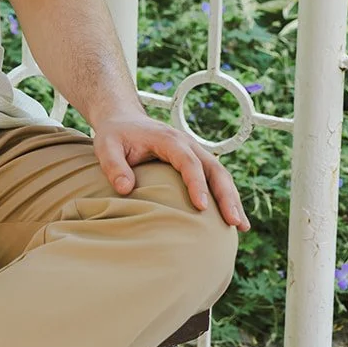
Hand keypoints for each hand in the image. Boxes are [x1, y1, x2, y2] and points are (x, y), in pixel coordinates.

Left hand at [91, 112, 249, 230]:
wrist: (123, 120)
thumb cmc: (115, 135)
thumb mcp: (106, 145)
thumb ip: (113, 165)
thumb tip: (125, 188)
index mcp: (169, 139)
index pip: (188, 162)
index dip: (197, 184)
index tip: (202, 207)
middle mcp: (187, 145)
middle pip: (214, 169)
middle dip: (226, 196)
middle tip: (234, 222)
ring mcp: (194, 153)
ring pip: (220, 175)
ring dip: (232, 199)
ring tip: (241, 226)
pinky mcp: (195, 163)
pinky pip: (215, 179)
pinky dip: (226, 198)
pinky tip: (232, 219)